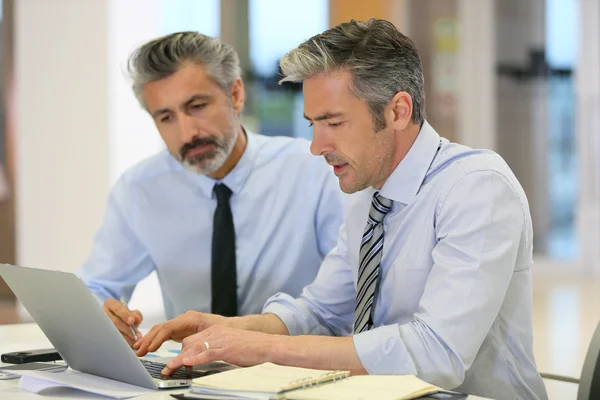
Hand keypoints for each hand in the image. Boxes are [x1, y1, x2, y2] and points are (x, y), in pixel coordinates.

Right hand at [102, 298, 142, 346]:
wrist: (115, 324)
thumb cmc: (124, 317)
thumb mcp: (131, 313)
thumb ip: (136, 315)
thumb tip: (136, 320)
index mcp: (110, 304)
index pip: (117, 308)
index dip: (125, 314)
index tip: (132, 321)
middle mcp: (102, 313)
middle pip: (114, 321)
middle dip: (127, 330)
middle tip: (136, 336)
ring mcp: (99, 324)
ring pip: (111, 332)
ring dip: (124, 338)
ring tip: (134, 342)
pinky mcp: (99, 334)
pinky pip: (109, 340)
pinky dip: (119, 343)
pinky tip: (127, 346)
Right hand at [134, 311, 230, 355]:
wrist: (231, 326)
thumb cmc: (223, 329)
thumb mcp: (212, 334)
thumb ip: (199, 341)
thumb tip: (188, 350)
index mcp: (189, 318)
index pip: (168, 327)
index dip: (158, 338)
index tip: (150, 348)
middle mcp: (183, 319)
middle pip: (161, 327)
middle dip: (148, 339)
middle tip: (138, 351)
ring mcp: (181, 324)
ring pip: (161, 330)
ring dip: (149, 339)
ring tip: (138, 349)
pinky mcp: (180, 330)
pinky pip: (165, 334)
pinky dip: (155, 340)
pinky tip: (147, 346)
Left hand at [161, 325, 280, 374]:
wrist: (267, 346)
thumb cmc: (250, 347)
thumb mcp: (229, 344)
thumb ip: (216, 348)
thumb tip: (203, 359)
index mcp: (216, 330)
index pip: (192, 339)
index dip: (181, 352)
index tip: (174, 362)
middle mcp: (215, 332)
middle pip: (189, 343)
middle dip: (176, 357)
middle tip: (169, 369)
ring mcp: (220, 340)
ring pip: (193, 348)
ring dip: (178, 361)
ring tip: (169, 370)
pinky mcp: (225, 349)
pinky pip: (205, 354)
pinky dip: (193, 359)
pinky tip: (185, 364)